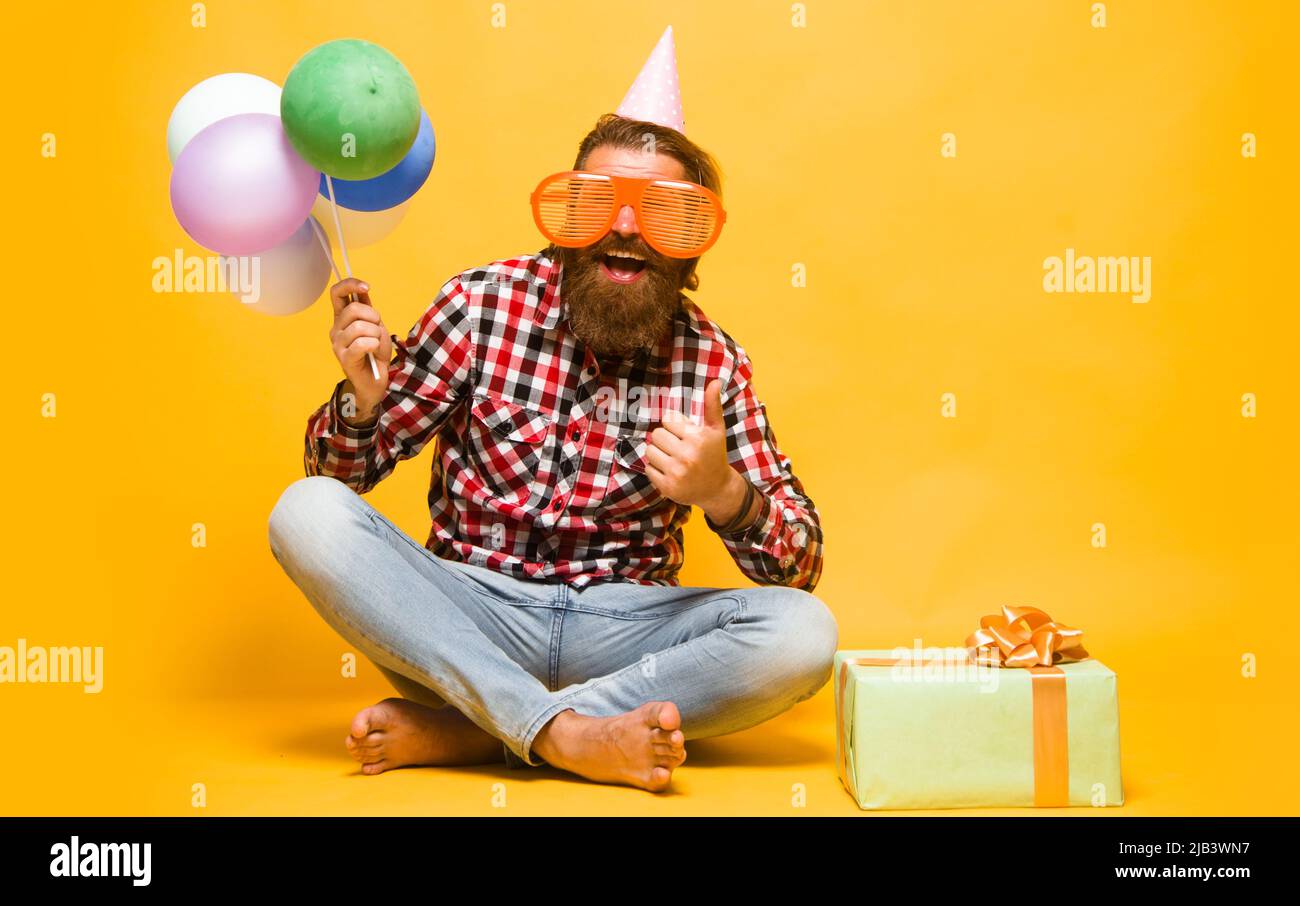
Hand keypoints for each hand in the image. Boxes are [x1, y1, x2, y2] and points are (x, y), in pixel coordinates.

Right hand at [328, 278, 390, 421]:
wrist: (375, 380)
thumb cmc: (375, 353)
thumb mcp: (376, 326)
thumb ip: (368, 310)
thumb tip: (363, 291)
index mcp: (341, 318)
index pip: (337, 293)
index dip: (350, 285)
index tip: (366, 287)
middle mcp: (335, 329)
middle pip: (353, 310)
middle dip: (373, 317)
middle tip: (378, 330)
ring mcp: (338, 344)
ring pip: (360, 327)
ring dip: (376, 335)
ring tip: (377, 345)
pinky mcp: (344, 358)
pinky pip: (362, 343)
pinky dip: (374, 346)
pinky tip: (374, 353)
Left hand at [645, 379, 744, 520]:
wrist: (717, 488)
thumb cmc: (714, 454)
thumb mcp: (716, 429)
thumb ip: (713, 405)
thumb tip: (715, 381)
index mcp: (697, 438)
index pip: (667, 420)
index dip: (674, 427)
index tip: (684, 436)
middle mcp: (687, 455)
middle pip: (656, 435)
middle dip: (665, 440)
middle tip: (677, 448)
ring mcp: (676, 473)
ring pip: (649, 451)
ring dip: (658, 454)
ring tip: (672, 460)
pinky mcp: (667, 487)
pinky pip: (648, 469)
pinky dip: (656, 470)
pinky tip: (670, 472)